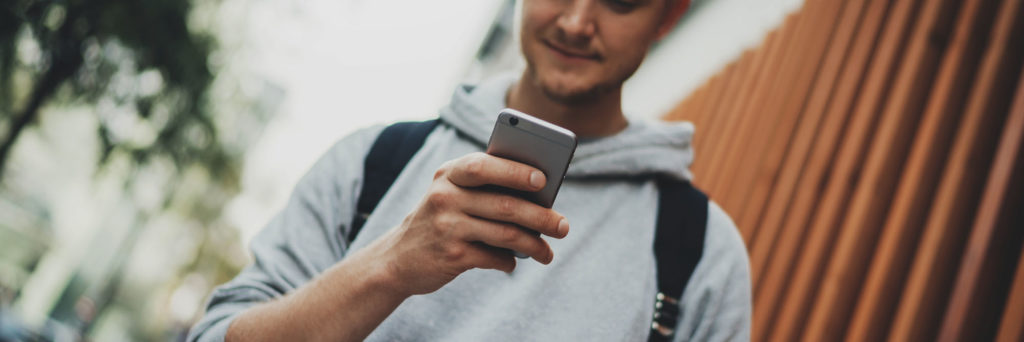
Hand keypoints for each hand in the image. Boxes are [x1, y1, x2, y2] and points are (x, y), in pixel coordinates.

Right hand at [373, 152, 569, 295]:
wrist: (396, 259)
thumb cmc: (440, 220)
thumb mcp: (451, 194)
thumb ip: (486, 188)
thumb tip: (541, 197)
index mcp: (449, 174)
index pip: (483, 166)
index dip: (514, 171)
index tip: (544, 178)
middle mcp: (445, 197)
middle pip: (505, 205)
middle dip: (541, 217)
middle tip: (563, 226)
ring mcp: (447, 227)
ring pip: (505, 234)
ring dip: (534, 245)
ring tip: (548, 253)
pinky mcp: (452, 255)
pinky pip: (493, 257)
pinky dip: (508, 261)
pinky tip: (513, 262)